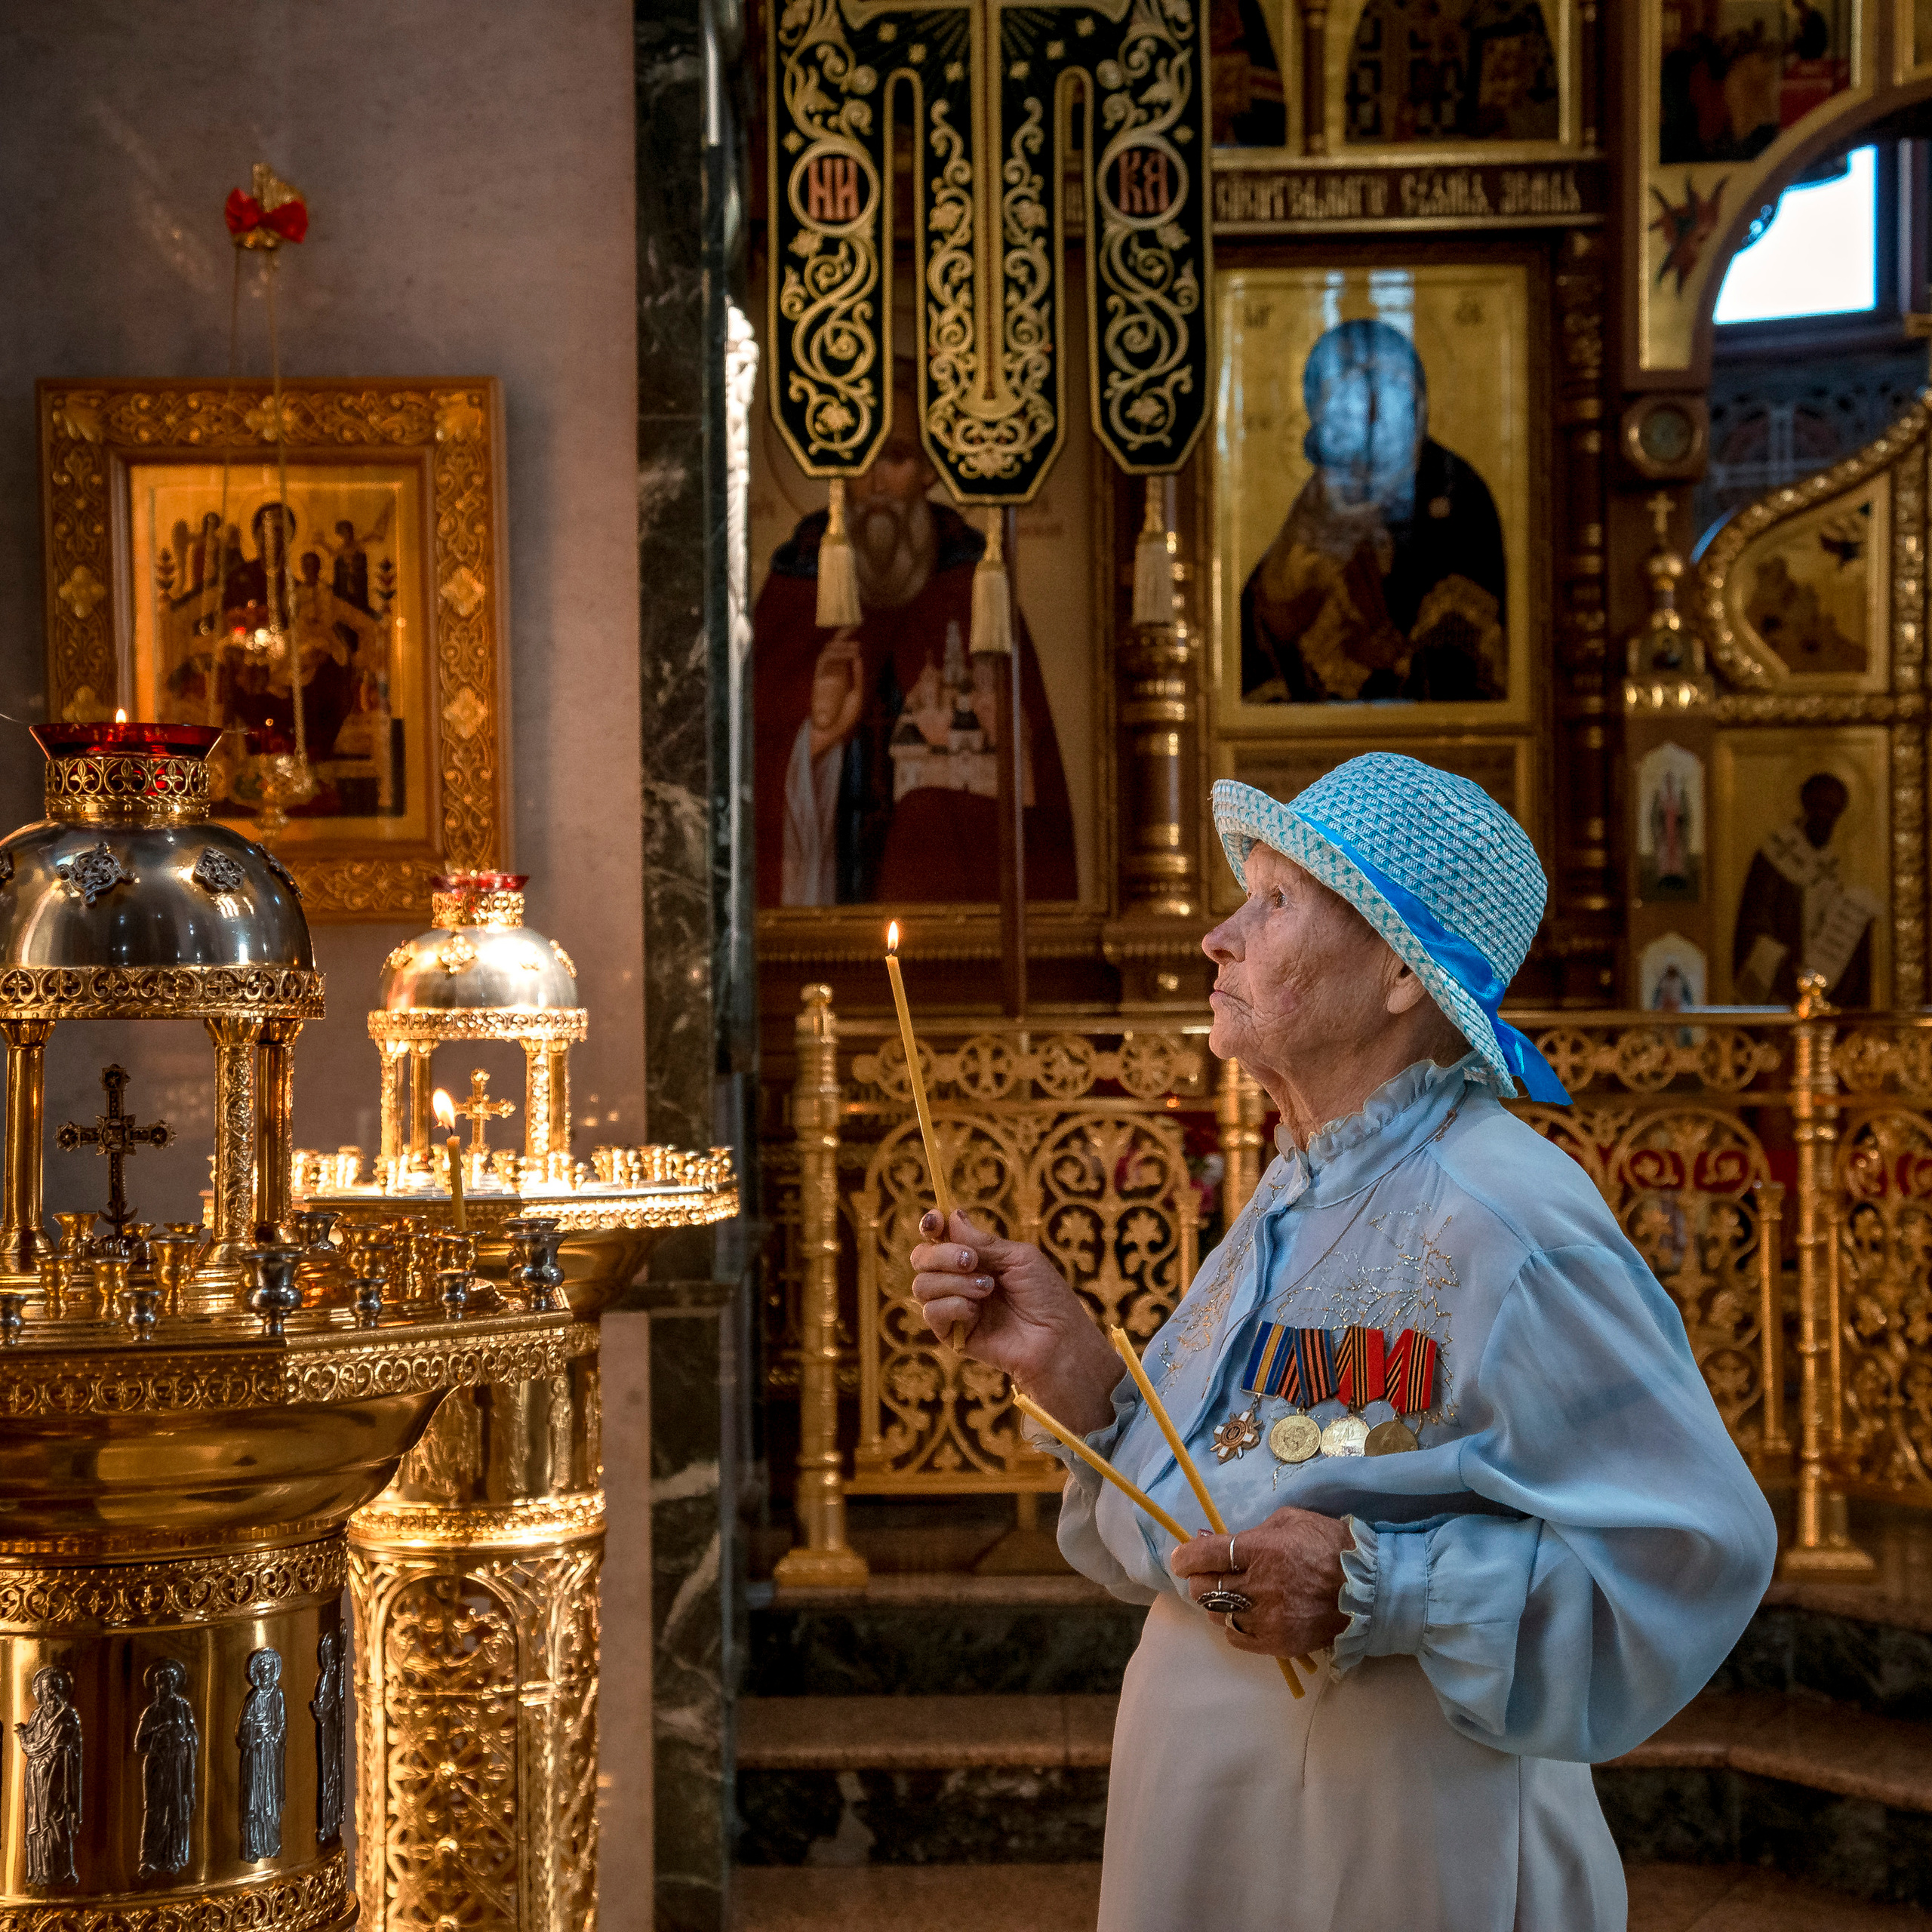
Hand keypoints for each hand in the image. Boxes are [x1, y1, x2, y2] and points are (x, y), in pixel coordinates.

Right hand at [807, 632, 864, 756]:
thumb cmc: (845, 716)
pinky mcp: (818, 680)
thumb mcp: (857, 695)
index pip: (846, 650)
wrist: (832, 732)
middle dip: (844, 634)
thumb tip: (858, 656)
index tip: (858, 623)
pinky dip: (834, 656)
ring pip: (829, 651)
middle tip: (855, 623)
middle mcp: (834, 670)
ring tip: (856, 647)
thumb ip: (857, 677)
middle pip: (835, 646)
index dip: (850, 637)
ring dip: (842, 646)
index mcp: (844, 673)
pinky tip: (847, 656)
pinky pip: (823, 663)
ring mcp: (825, 674)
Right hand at [908, 1209, 1121, 1433]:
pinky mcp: (952, 1334)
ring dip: (954, 1282)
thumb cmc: (1045, 1296)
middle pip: (922, 1258)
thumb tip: (951, 1216)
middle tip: (971, 1261)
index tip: (935, 1221)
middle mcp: (959, 1279)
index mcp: (975, 1257)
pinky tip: (976, 1311)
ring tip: (987, 1289)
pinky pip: (931, 1312)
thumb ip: (982, 1242)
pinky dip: (954, 1306)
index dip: (932, 1225)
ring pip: (922, 1285)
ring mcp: (954, 1307)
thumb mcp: (1018, 1258)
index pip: (939, 1236)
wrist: (1056, 1339)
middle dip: (942, 1254)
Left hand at [1170, 1506, 1353, 1658]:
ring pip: (1217, 1616)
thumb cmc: (1331, 1546)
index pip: (1206, 1554)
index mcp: (1262, 1549)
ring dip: (1217, 1605)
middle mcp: (1258, 1586)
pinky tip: (1243, 1616)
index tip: (1180, 1559)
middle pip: (1204, 1590)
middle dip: (1199, 1581)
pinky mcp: (1277, 1644)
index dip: (1186, 1557)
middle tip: (1207, 1576)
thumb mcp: (1292, 1520)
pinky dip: (1233, 1627)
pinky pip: (1237, 1639)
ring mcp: (1267, 1619)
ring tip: (1229, 1596)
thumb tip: (1224, 1540)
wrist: (1369, 1590)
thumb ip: (1256, 1530)